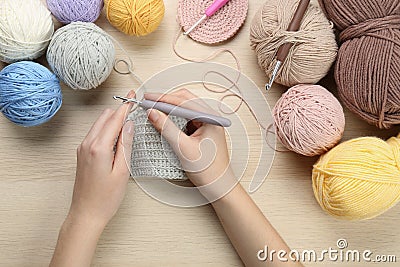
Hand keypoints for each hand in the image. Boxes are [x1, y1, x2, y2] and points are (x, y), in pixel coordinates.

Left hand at [68, 90, 134, 228]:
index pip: (114, 119)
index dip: (126, 106)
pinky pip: (95, 133)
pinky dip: (106, 127)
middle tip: (133, 104)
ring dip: (112, 118)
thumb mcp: (122, 171)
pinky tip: (116, 131)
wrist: (86, 214)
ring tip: (127, 116)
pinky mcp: (82, 154)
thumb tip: (129, 125)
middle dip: (119, 109)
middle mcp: (87, 144)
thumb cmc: (105, 198)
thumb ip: (125, 145)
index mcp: (98, 147)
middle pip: (105, 118)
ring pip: (99, 124)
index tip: (133, 96)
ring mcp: (82, 149)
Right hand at [145, 89, 235, 199]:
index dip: (163, 98)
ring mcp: (206, 124)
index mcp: (210, 118)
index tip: (148, 99)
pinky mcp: (202, 131)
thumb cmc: (209, 170)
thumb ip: (167, 128)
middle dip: (166, 100)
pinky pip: (186, 119)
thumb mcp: (183, 148)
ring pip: (184, 109)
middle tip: (149, 102)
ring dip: (169, 108)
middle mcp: (210, 118)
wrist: (218, 186)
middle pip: (185, 100)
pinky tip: (164, 121)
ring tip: (154, 111)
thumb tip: (153, 113)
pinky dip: (174, 118)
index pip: (183, 101)